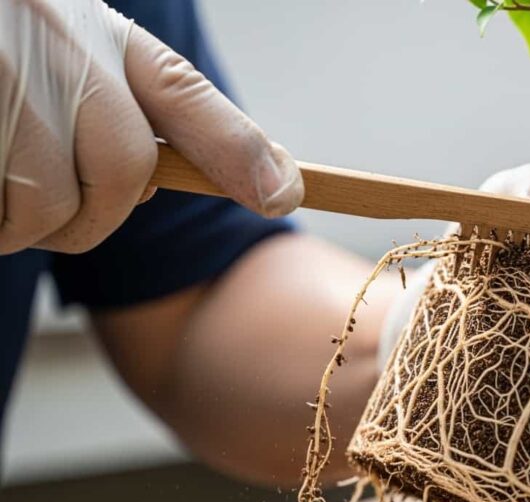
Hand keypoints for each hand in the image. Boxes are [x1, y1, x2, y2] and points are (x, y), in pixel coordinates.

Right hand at [0, 0, 302, 254]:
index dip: (238, 150)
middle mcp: (62, 48)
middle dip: (94, 216)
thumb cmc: (12, 36)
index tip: (284, 193)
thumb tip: (237, 185)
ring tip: (1, 180)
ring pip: (47, 208)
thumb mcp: (79, 48)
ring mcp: (5, 82)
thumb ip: (146, 107)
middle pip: (120, 177)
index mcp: (101, 33)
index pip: (185, 94)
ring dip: (26, 223)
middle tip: (62, 211)